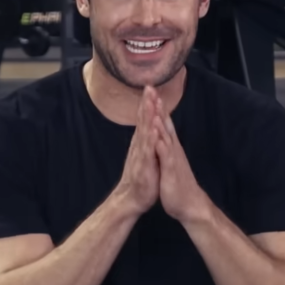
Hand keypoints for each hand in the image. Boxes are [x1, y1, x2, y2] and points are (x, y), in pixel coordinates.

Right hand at [115, 87, 160, 216]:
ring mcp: (141, 154)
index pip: (145, 120)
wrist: (131, 199)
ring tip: (150, 101)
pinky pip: (148, 149)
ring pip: (145, 132)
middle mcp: (140, 146)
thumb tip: (148, 131)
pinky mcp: (144, 165)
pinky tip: (153, 128)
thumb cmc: (141, 179)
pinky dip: (150, 138)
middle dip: (146, 103)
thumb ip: (145, 143)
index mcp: (142, 143)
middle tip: (149, 86)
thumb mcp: (144, 157)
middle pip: (143, 121)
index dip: (147, 104)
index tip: (150, 88)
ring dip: (147, 116)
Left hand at [153, 96, 208, 223]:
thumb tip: (163, 137)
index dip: (157, 108)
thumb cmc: (177, 184)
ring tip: (155, 105)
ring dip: (161, 121)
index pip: (163, 123)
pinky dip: (162, 145)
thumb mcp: (170, 163)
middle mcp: (173, 149)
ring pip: (166, 136)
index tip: (150, 92)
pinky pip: (166, 156)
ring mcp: (173, 158)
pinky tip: (157, 136)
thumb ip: (167, 149)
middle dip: (158, 107)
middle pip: (165, 124)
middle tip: (152, 89)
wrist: (189, 204)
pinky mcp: (172, 170)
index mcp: (170, 147)